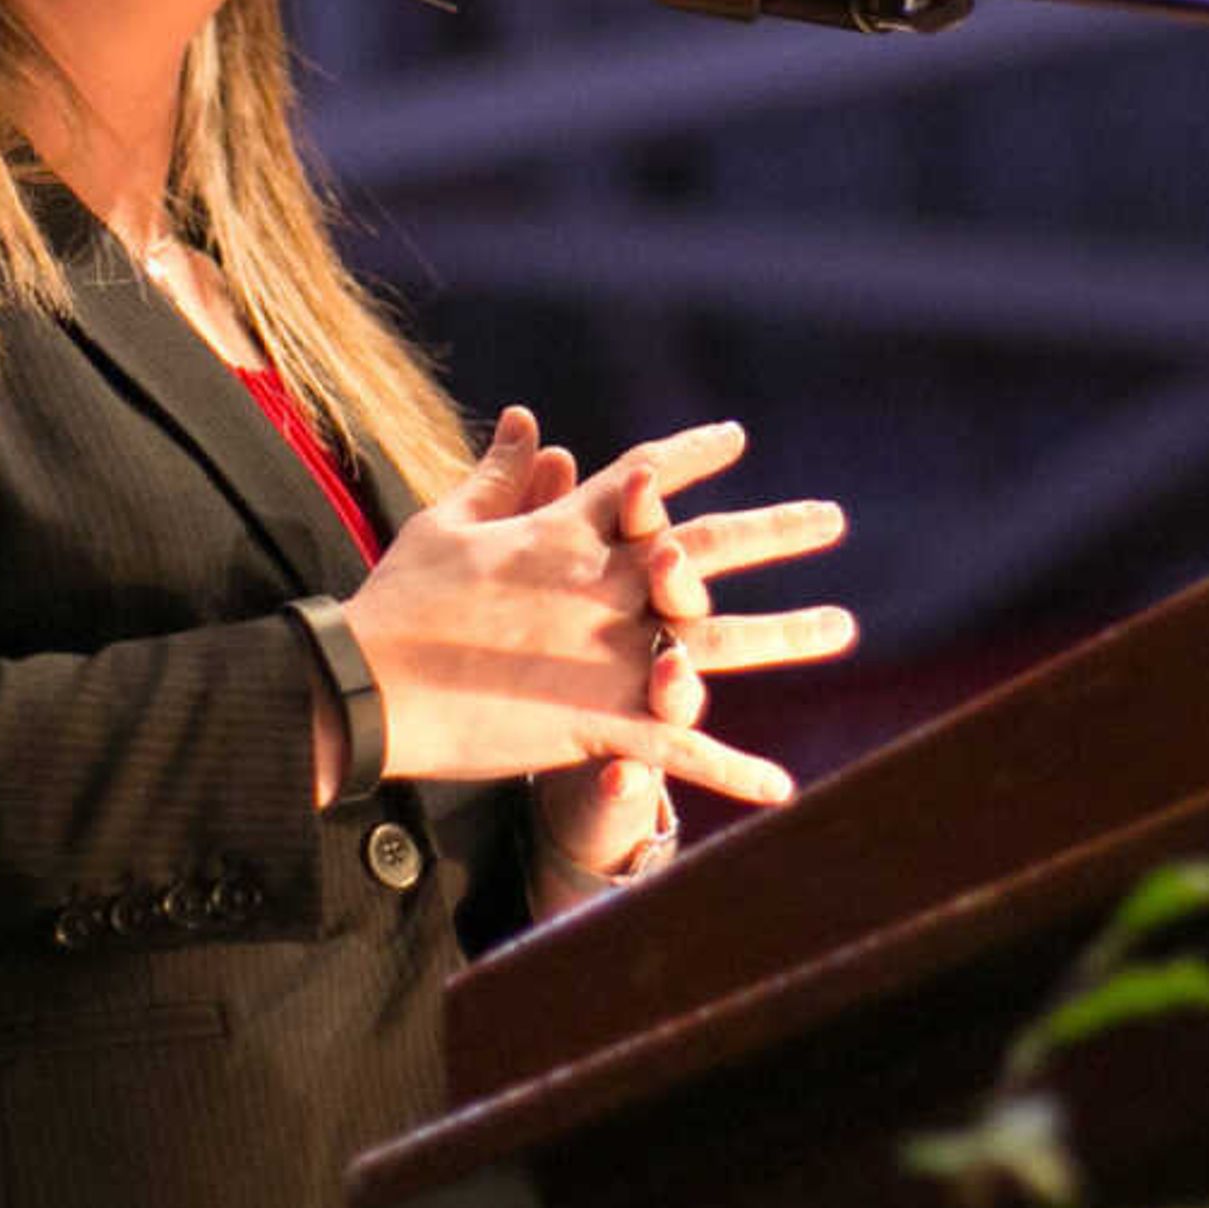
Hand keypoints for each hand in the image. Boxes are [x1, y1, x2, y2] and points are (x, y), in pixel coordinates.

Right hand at [338, 406, 853, 807]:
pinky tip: (785, 788)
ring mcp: (607, 656)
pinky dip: (733, 770)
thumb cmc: (397, 601)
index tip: (737, 438)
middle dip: (775, 531)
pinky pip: (679, 751)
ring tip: (843, 628)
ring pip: (714, 644)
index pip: (642, 480)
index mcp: (566, 533)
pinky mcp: (598, 722)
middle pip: (706, 549)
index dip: (689, 457)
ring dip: (785, 635)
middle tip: (832, 518)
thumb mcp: (447, 523)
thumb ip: (499, 476)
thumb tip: (529, 419)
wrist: (365, 684)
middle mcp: (604, 586)